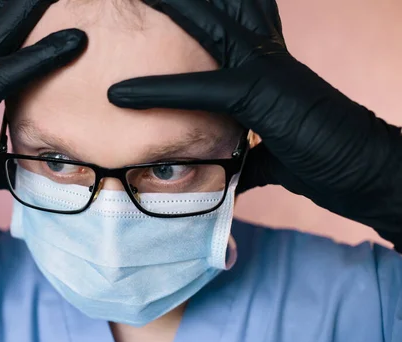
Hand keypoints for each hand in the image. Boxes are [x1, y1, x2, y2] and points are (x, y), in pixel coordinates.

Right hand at [0, 0, 86, 272]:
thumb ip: (5, 159)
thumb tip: (30, 166)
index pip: (0, 40)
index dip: (22, 19)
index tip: (49, 4)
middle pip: (1, 23)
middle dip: (27, 4)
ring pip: (5, 31)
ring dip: (33, 9)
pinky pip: (14, 69)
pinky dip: (44, 55)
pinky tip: (74, 41)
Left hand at [108, 0, 401, 248]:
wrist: (369, 173)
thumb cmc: (326, 159)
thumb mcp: (272, 155)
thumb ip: (243, 156)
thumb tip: (222, 173)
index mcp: (267, 63)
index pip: (227, 20)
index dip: (197, 7)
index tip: (165, 1)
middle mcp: (266, 55)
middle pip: (214, 9)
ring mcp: (267, 70)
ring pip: (208, 28)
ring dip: (168, 12)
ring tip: (133, 1)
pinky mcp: (264, 97)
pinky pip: (204, 89)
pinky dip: (161, 91)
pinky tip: (121, 93)